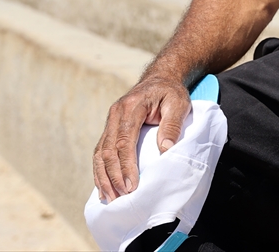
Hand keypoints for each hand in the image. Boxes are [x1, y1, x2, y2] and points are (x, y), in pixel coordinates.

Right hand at [92, 75, 190, 201]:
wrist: (159, 79)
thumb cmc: (170, 92)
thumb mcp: (178, 103)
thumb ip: (172, 125)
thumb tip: (164, 150)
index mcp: (131, 107)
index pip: (124, 141)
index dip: (126, 166)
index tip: (132, 185)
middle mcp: (115, 114)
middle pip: (108, 150)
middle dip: (113, 176)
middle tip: (122, 197)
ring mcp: (110, 121)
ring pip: (100, 153)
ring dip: (104, 177)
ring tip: (111, 198)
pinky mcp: (110, 129)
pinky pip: (100, 152)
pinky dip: (100, 171)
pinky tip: (104, 187)